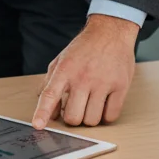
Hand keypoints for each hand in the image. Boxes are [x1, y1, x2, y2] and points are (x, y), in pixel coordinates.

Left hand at [32, 14, 137, 128]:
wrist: (110, 32)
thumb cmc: (84, 48)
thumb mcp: (61, 60)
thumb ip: (50, 83)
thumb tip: (46, 110)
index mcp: (65, 70)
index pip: (50, 95)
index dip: (42, 112)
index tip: (37, 125)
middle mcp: (83, 77)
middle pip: (73, 117)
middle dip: (72, 118)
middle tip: (75, 108)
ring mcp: (103, 82)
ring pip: (92, 120)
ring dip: (89, 118)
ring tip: (89, 104)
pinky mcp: (120, 87)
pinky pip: (111, 116)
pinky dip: (106, 115)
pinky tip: (103, 104)